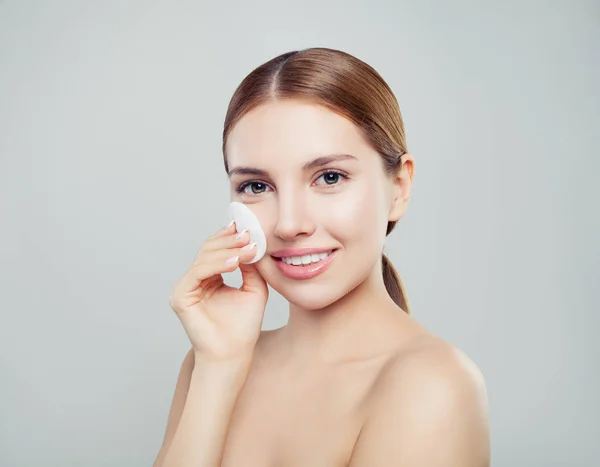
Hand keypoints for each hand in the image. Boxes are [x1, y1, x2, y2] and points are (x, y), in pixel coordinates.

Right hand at [169, 221, 268, 361]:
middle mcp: (196, 280)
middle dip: (230, 240)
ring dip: (228, 250)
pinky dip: (217, 264)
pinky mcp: (181, 296)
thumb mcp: (254, 288)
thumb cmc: (243, 327)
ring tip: (247, 248)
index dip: (231, 237)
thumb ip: (251, 266)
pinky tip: (234, 261)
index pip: (218, 250)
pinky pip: (198, 272)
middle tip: (249, 234)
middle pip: (209, 249)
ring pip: (204, 258)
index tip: (249, 227)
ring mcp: (186, 287)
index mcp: (211, 278)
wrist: (234, 354)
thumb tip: (251, 243)